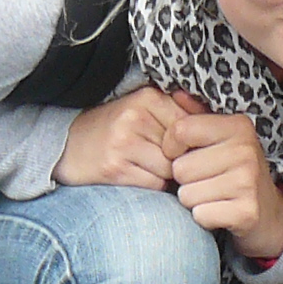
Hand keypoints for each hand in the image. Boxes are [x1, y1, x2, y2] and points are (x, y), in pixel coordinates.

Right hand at [53, 87, 178, 189]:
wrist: (66, 146)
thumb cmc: (113, 130)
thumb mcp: (143, 109)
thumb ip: (178, 111)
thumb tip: (215, 120)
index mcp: (146, 97)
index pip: (190, 126)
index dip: (189, 143)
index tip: (177, 147)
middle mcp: (135, 117)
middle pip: (181, 150)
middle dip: (177, 160)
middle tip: (158, 158)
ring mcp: (124, 143)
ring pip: (170, 169)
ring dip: (165, 175)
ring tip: (147, 167)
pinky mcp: (115, 168)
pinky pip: (155, 185)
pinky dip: (152, 186)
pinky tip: (137, 176)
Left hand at [164, 91, 282, 260]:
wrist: (268, 211)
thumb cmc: (234, 171)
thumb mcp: (220, 139)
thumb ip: (196, 116)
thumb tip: (176, 92)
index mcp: (237, 126)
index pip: (179, 131)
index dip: (172, 148)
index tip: (185, 154)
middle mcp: (245, 150)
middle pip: (180, 168)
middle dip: (185, 180)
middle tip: (208, 180)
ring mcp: (248, 181)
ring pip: (186, 194)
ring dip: (194, 200)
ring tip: (214, 195)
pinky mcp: (246, 211)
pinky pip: (200, 215)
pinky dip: (205, 217)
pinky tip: (221, 211)